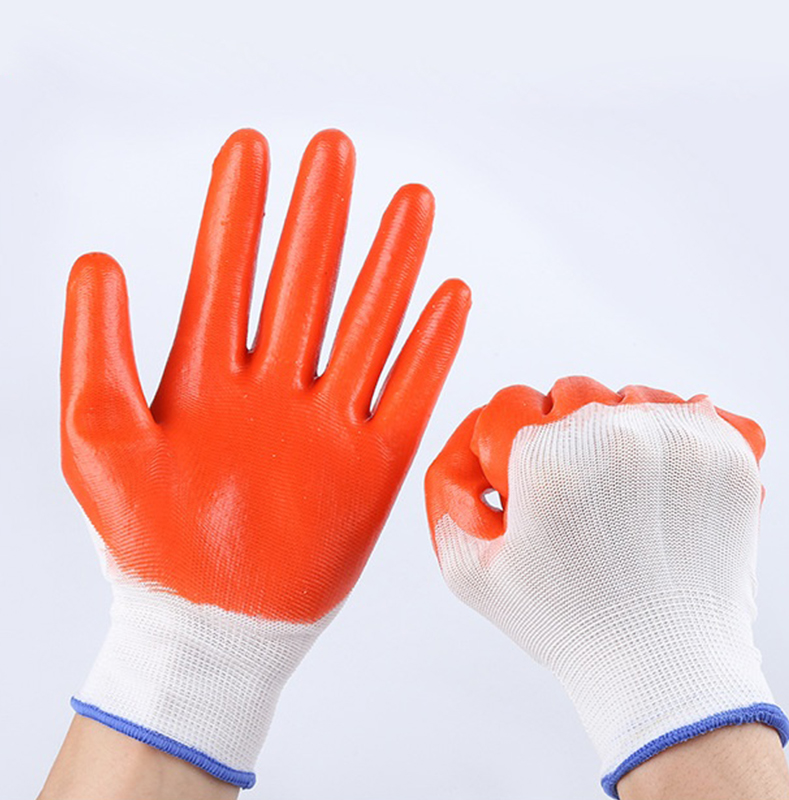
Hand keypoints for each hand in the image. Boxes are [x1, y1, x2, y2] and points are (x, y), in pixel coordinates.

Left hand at [60, 128, 469, 787]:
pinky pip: (408, 396)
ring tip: (409, 203)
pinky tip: (448, 296)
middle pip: (303, 284)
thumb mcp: (98, 438)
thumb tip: (100, 260)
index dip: (239, 210)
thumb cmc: (143, 542)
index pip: (227, 272)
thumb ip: (97, 348)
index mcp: (204, 376)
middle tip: (336, 149)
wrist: (207, 627)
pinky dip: (430, 348)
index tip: (254, 146)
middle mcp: (272, 387)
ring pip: (365, 327)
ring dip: (388, 266)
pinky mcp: (369, 465)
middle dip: (319, 217)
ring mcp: (325, 423)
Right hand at [425, 376, 788, 797]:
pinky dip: (674, 437)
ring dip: (616, 431)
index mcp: (548, 456)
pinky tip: (661, 475)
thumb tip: (458, 459)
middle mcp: (614, 433)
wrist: (664, 667)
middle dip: (559, 436)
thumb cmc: (572, 626)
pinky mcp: (728, 452)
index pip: (508, 405)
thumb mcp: (472, 575)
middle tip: (570, 492)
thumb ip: (444, 505)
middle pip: (570, 393)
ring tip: (618, 488)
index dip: (503, 448)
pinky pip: (690, 411)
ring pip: (629, 397)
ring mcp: (678, 438)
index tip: (518, 483)